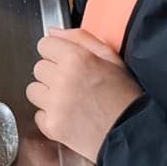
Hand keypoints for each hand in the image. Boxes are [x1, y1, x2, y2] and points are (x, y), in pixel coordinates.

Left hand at [26, 28, 141, 161]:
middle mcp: (62, 79)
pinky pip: (38, 114)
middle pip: (38, 68)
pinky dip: (50, 117)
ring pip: (33, 90)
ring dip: (47, 95)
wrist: (133, 134)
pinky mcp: (52, 126)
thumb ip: (80, 38)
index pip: (44, 45)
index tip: (65, 62)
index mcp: (76, 58)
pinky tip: (69, 117)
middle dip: (52, 74)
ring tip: (69, 101)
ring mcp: (55, 104)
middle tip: (73, 84)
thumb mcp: (111, 58)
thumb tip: (52, 31)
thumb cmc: (125, 96)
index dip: (56, 53)